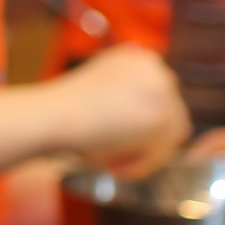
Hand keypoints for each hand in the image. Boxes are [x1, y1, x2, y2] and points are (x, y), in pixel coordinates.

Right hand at [48, 46, 189, 176]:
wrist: (52, 115)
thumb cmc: (62, 110)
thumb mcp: (97, 92)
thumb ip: (122, 99)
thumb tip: (137, 126)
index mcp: (138, 57)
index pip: (158, 96)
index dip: (142, 124)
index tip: (122, 141)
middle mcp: (155, 67)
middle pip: (171, 113)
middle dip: (149, 139)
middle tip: (121, 157)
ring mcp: (162, 90)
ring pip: (169, 135)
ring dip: (145, 154)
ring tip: (115, 165)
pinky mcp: (162, 117)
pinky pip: (161, 152)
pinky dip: (141, 165)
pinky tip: (115, 168)